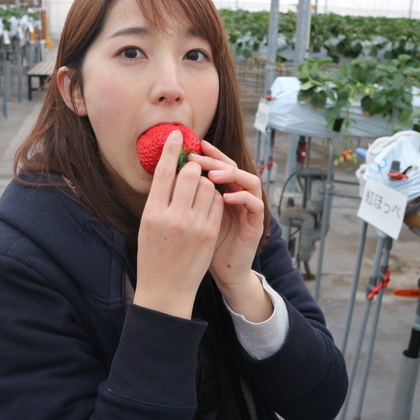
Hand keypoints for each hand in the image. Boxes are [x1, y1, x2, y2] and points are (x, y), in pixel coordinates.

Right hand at [133, 130, 223, 318]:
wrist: (166, 289)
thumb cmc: (153, 255)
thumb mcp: (147, 225)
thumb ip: (159, 199)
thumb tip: (170, 171)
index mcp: (152, 213)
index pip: (163, 172)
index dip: (170, 150)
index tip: (176, 134)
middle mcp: (173, 217)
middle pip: (189, 174)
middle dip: (192, 168)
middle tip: (190, 170)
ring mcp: (194, 225)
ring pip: (208, 186)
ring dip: (205, 183)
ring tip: (197, 194)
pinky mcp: (210, 233)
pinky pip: (217, 203)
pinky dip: (214, 199)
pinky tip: (206, 206)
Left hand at [189, 141, 270, 320]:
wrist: (221, 274)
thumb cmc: (201, 248)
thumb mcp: (189, 219)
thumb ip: (184, 199)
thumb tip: (163, 176)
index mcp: (223, 192)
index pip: (218, 165)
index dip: (207, 154)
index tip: (189, 146)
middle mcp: (239, 196)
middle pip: (233, 167)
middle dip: (215, 160)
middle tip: (196, 157)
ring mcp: (249, 210)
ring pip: (249, 180)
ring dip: (231, 174)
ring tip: (211, 175)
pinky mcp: (256, 225)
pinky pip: (255, 204)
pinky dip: (242, 198)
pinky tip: (225, 197)